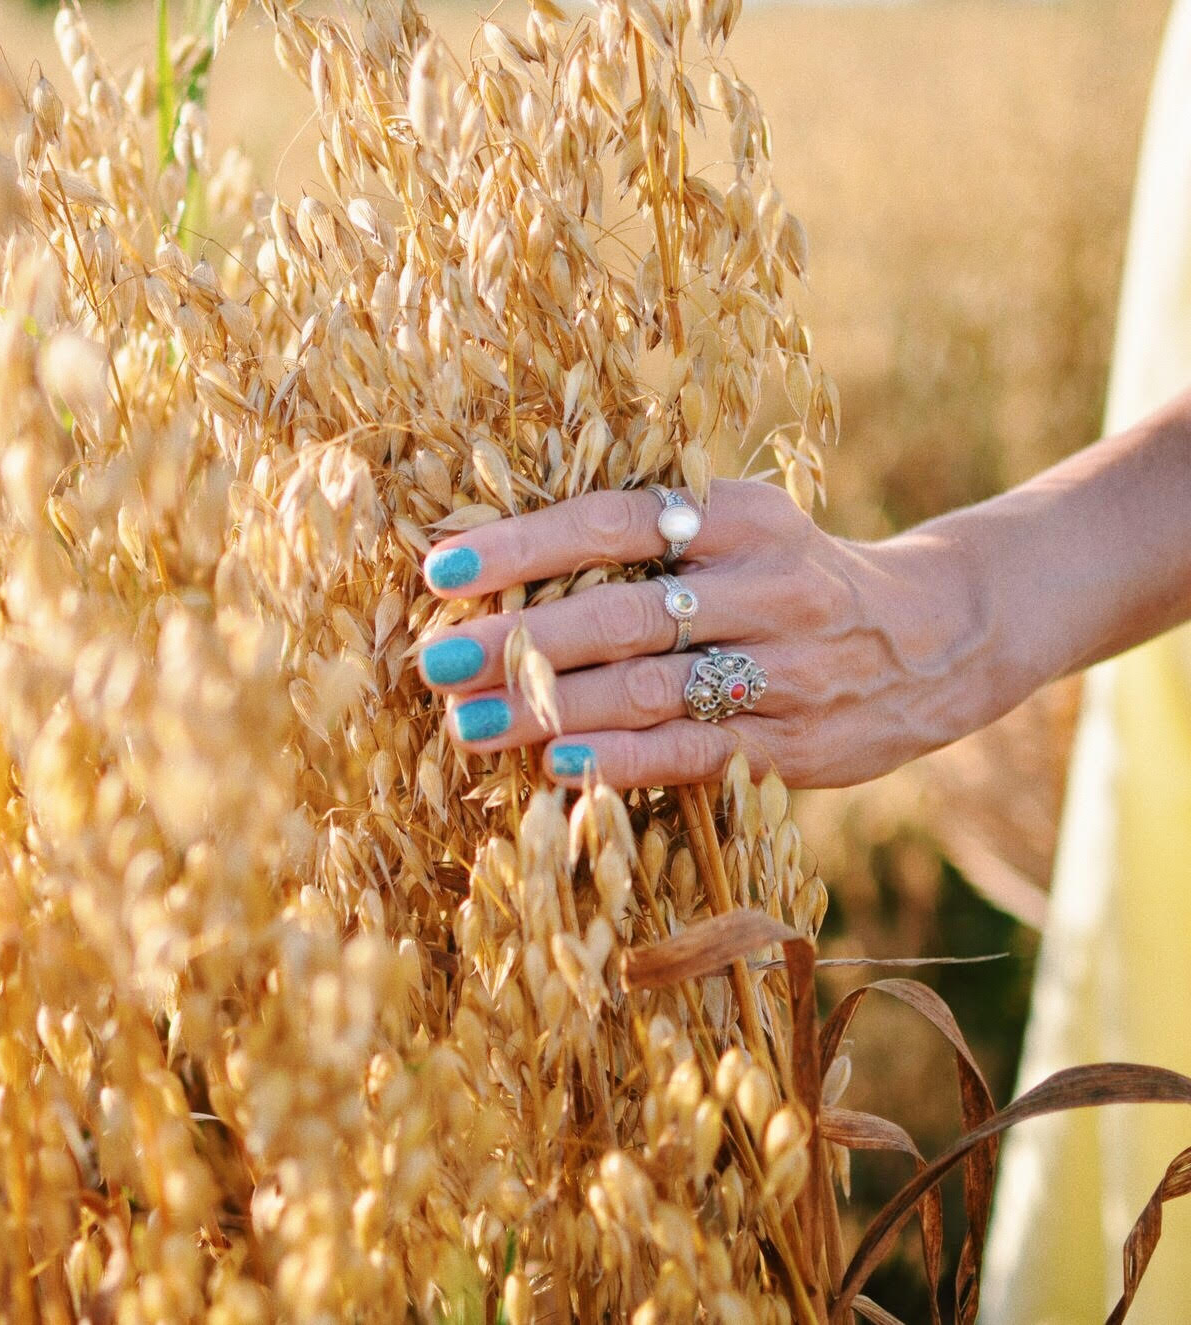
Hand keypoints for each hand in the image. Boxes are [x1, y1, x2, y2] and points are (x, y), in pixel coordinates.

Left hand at [415, 479, 994, 788]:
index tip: (440, 571)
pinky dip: (621, 759)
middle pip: (622, 612)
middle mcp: (768, 585)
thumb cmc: (789, 577)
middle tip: (434, 662)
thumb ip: (645, 542)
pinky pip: (695, 752)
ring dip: (551, 709)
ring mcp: (788, 667)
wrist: (937, 635)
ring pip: (652, 689)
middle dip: (519, 641)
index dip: (522, 545)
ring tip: (467, 724)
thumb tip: (495, 571)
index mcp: (740, 515)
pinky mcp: (799, 742)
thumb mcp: (738, 530)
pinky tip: (554, 764)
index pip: (613, 522)